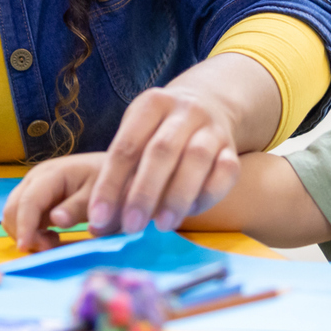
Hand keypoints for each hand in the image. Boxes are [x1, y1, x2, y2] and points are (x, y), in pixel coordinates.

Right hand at [0, 152, 105, 250]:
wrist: (119, 174)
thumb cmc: (113, 184)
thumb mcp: (100, 196)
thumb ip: (78, 208)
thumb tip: (56, 220)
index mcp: (52, 174)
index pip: (29, 201)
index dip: (24, 225)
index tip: (25, 248)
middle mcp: (36, 179)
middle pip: (12, 208)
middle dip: (23, 232)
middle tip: (49, 248)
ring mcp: (34, 188)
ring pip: (13, 215)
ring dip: (26, 234)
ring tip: (53, 242)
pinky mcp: (37, 200)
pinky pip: (22, 219)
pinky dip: (31, 232)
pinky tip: (52, 237)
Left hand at [82, 85, 240, 236]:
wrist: (208, 104)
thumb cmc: (159, 132)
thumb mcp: (136, 139)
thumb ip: (118, 180)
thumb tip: (99, 224)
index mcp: (151, 105)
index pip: (126, 147)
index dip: (110, 184)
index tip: (98, 217)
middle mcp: (184, 111)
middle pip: (162, 151)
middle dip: (144, 192)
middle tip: (131, 226)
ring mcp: (212, 128)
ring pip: (197, 159)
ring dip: (178, 196)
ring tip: (162, 225)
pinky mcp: (232, 149)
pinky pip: (227, 171)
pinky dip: (210, 193)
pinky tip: (193, 211)